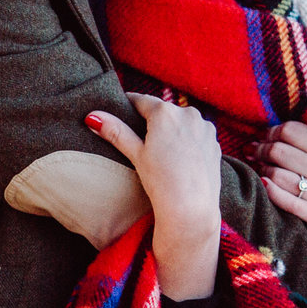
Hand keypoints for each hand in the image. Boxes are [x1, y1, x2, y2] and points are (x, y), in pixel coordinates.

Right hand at [87, 94, 221, 299]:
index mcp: (164, 112)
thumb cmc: (161, 180)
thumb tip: (92, 116)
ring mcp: (205, 127)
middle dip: (152, 120)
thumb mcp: (135, 154)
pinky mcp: (214, 142)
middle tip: (141, 138)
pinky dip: (188, 141)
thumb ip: (116, 131)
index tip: (121, 108)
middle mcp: (188, 113)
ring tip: (162, 151)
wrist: (192, 207)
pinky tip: (180, 159)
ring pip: (182, 122)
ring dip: (172, 130)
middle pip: (163, 111)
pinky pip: (197, 134)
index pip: (140, 100)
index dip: (128, 105)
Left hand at [263, 121, 306, 239]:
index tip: (267, 138)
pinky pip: (285, 201)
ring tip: (263, 171)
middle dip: (261, 150)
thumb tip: (260, 137)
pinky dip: (269, 191)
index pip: (290, 131)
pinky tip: (264, 185)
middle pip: (278, 151)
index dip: (272, 132)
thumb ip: (303, 143)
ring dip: (263, 171)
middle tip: (256, 154)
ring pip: (277, 175)